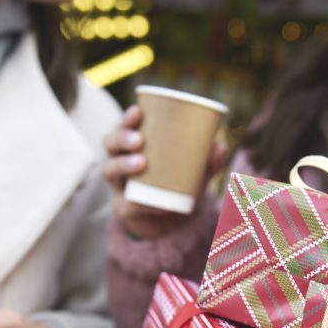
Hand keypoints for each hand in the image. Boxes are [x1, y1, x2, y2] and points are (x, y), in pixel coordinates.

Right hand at [101, 104, 226, 239]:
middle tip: (140, 139)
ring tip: (141, 163)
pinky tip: (149, 201)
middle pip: (109, 143)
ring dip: (122, 164)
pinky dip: (138, 202)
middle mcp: (118, 159)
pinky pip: (125, 203)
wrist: (170, 217)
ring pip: (108, 170)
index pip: (122, 126)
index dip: (126, 118)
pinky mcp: (123, 206)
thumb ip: (208, 160)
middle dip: (121, 138)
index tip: (137, 110)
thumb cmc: (179, 181)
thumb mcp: (195, 170)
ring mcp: (118, 183)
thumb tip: (219, 145)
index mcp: (132, 144)